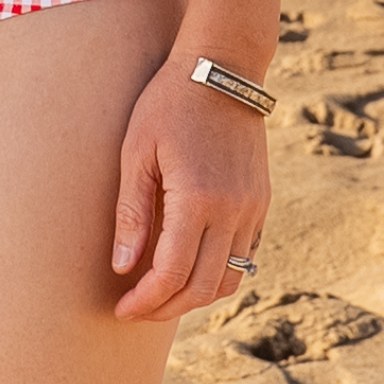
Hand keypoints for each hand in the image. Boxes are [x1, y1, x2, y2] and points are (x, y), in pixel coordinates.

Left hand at [110, 57, 271, 321]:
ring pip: (229, 278)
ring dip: (195, 296)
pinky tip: (190, 269)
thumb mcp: (136, 152)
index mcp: (198, 199)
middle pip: (203, 287)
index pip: (172, 273)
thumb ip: (131, 212)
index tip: (121, 308)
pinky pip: (244, 256)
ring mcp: (253, 209)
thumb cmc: (167, 105)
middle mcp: (233, 212)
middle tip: (136, 310)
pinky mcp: (261, 204)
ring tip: (160, 295)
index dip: (146, 299)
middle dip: (167, 307)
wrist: (222, 72)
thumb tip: (124, 266)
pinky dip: (217, 274)